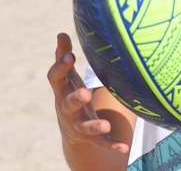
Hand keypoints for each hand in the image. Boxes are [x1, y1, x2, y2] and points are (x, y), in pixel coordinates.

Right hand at [47, 33, 129, 152]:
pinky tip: (125, 146)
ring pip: (84, 126)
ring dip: (94, 126)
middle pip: (67, 104)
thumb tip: (61, 33)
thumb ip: (63, 56)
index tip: (70, 56)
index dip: (60, 67)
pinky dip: (112, 145)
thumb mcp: (67, 77)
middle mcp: (67, 109)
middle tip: (84, 92)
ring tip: (105, 125)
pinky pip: (101, 143)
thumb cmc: (70, 93)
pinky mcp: (91, 138)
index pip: (56, 78)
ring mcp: (78, 124)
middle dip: (75, 98)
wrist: (72, 131)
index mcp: (62, 90)